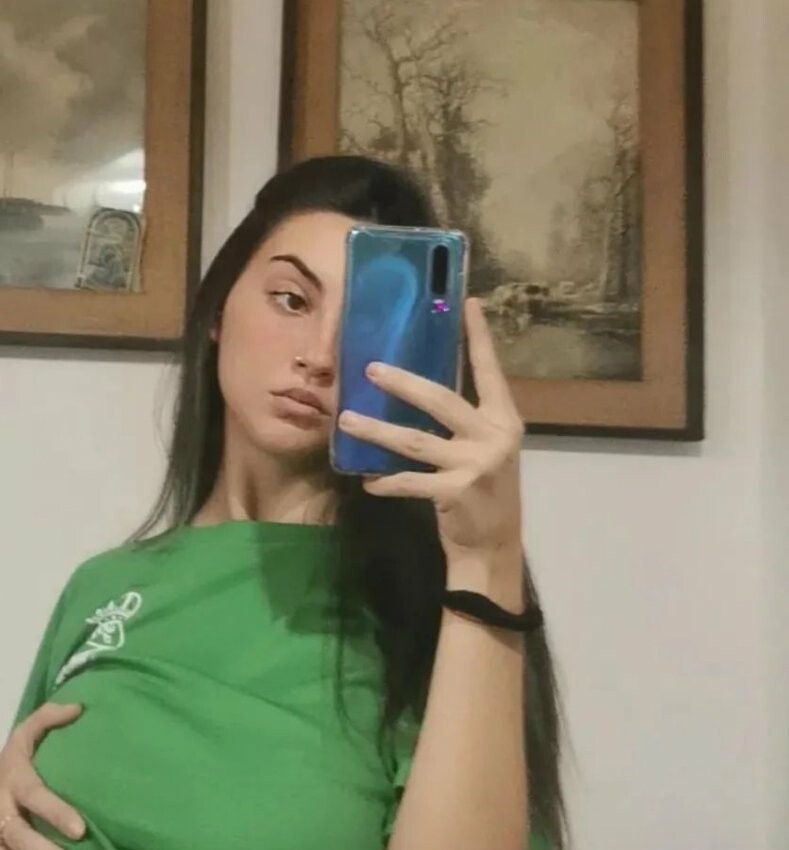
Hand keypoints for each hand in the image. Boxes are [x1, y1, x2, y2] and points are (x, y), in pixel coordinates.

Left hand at [335, 297, 523, 563]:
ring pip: (414, 441)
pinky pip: (409, 482)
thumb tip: (419, 386)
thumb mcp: (486, 447)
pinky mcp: (455, 492)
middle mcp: (493, 437)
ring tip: (345, 420)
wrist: (495, 546)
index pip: (489, 371)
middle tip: (369, 368)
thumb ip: (464, 419)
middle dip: (402, 383)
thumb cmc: (485, 490)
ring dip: (376, 431)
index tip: (468, 303)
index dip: (479, 337)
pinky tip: (366, 480)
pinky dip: (384, 481)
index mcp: (504, 419)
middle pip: (440, 400)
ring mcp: (475, 465)